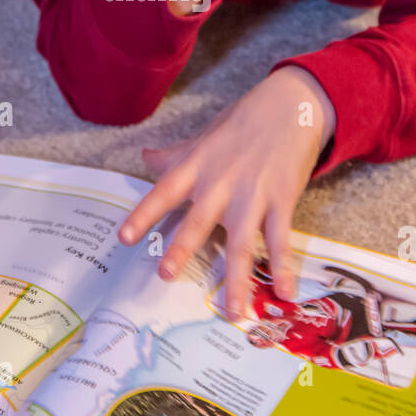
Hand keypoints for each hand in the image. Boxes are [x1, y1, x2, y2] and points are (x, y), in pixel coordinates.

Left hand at [118, 67, 336, 318]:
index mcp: (198, 168)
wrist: (292, 104)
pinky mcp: (282, 200)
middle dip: (182, 248)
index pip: (163, 192)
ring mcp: (253, 195)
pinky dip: (283, 267)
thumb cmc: (244, 121)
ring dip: (238, 279)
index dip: (143, 215)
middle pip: (198, 221)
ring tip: (234, 311)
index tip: (123, 238)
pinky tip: (285, 292)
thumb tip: (145, 157)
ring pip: (242, 243)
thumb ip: (176, 155)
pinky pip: (281, 240)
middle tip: (165, 275)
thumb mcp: (205, 136)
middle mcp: (221, 184)